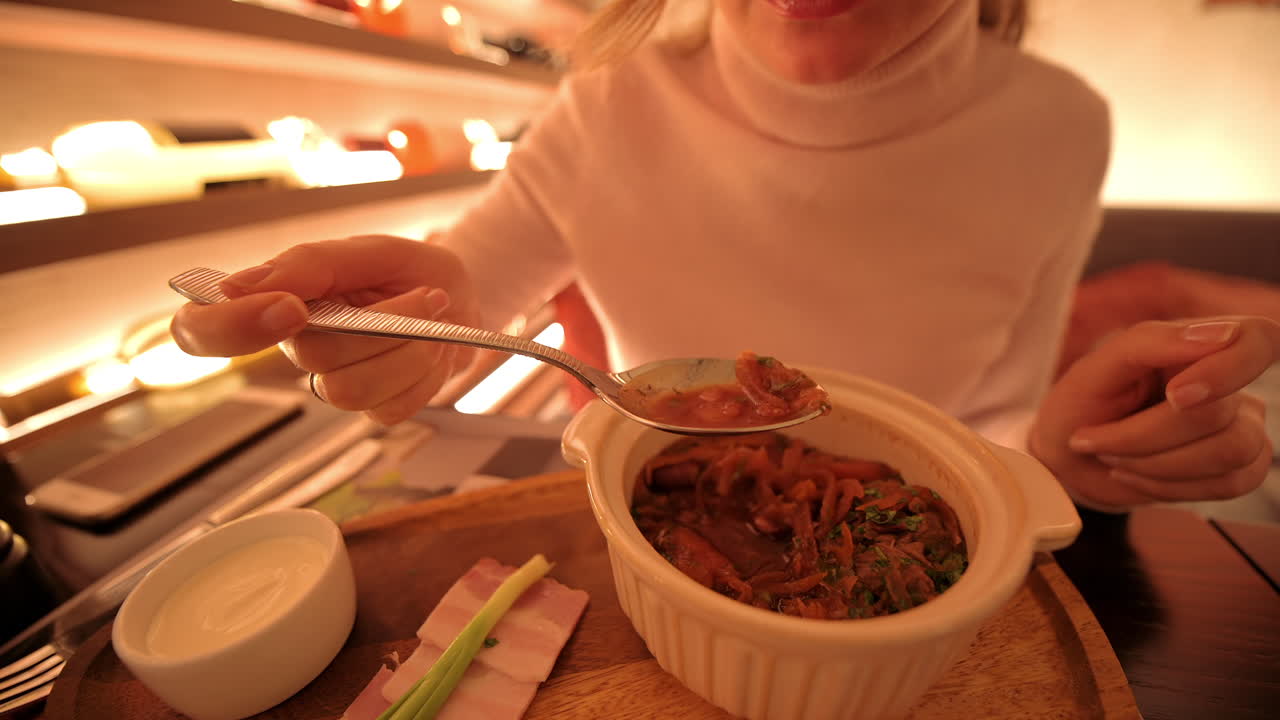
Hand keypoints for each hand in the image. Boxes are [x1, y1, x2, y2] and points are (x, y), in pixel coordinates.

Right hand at [171, 235, 478, 423]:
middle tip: (427, 295)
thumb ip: (306, 265)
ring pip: (350, 391)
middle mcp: (299, 347)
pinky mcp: (375, 408)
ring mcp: (336, 383)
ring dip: (409, 351)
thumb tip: (235, 287)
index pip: (201, 331)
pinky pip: (389, 408)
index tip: (290, 307)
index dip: (227, 329)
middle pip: (311, 359)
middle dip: (381, 326)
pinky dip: (425, 373)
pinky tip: (432, 348)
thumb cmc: (405, 268)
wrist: (464, 293)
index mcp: (276, 303)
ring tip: (434, 319)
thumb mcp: (365, 250)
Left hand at [1031, 317, 1276, 509]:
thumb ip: (1152, 342)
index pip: (1259, 339)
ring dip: (1155, 463)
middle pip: (1218, 414)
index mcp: (1201, 344)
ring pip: (1230, 452)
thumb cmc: (1083, 405)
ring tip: (1114, 457)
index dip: (1229, 369)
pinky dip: (1169, 486)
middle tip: (1096, 438)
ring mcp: (1243, 426)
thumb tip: (1221, 334)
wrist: (1070, 460)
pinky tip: (1137, 474)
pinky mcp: (1242, 468)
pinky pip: (1231, 484)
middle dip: (1144, 436)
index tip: (1174, 396)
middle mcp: (1231, 383)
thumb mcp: (1097, 368)